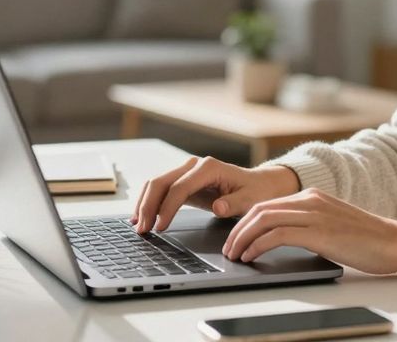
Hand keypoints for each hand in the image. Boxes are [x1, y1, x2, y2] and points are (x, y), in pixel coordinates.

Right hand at [131, 156, 299, 232]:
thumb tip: (218, 206)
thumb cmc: (255, 191)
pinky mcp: (184, 181)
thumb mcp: (250, 200)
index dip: (167, 208)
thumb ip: (234, 204)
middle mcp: (194, 166)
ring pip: (157, 184)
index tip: (161, 227)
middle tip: (142, 229)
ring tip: (138, 226)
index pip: (180, 188)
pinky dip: (149, 202)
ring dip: (144, 204)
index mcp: (209, 168)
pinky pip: (161, 190)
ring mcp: (187, 172)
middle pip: (161, 182)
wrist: (259, 184)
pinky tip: (142, 216)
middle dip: (148, 206)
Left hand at [221, 187, 396, 280]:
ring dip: (243, 238)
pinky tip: (252, 257)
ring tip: (235, 255)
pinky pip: (277, 235)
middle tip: (228, 248)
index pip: (267, 203)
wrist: (394, 242)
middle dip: (238, 230)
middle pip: (260, 209)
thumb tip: (280, 240)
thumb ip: (308, 225)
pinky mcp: (319, 232)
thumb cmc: (367, 239)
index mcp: (312, 195)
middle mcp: (310, 199)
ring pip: (264, 219)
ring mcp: (314, 214)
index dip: (245, 221)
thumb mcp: (332, 225)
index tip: (235, 238)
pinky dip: (258, 246)